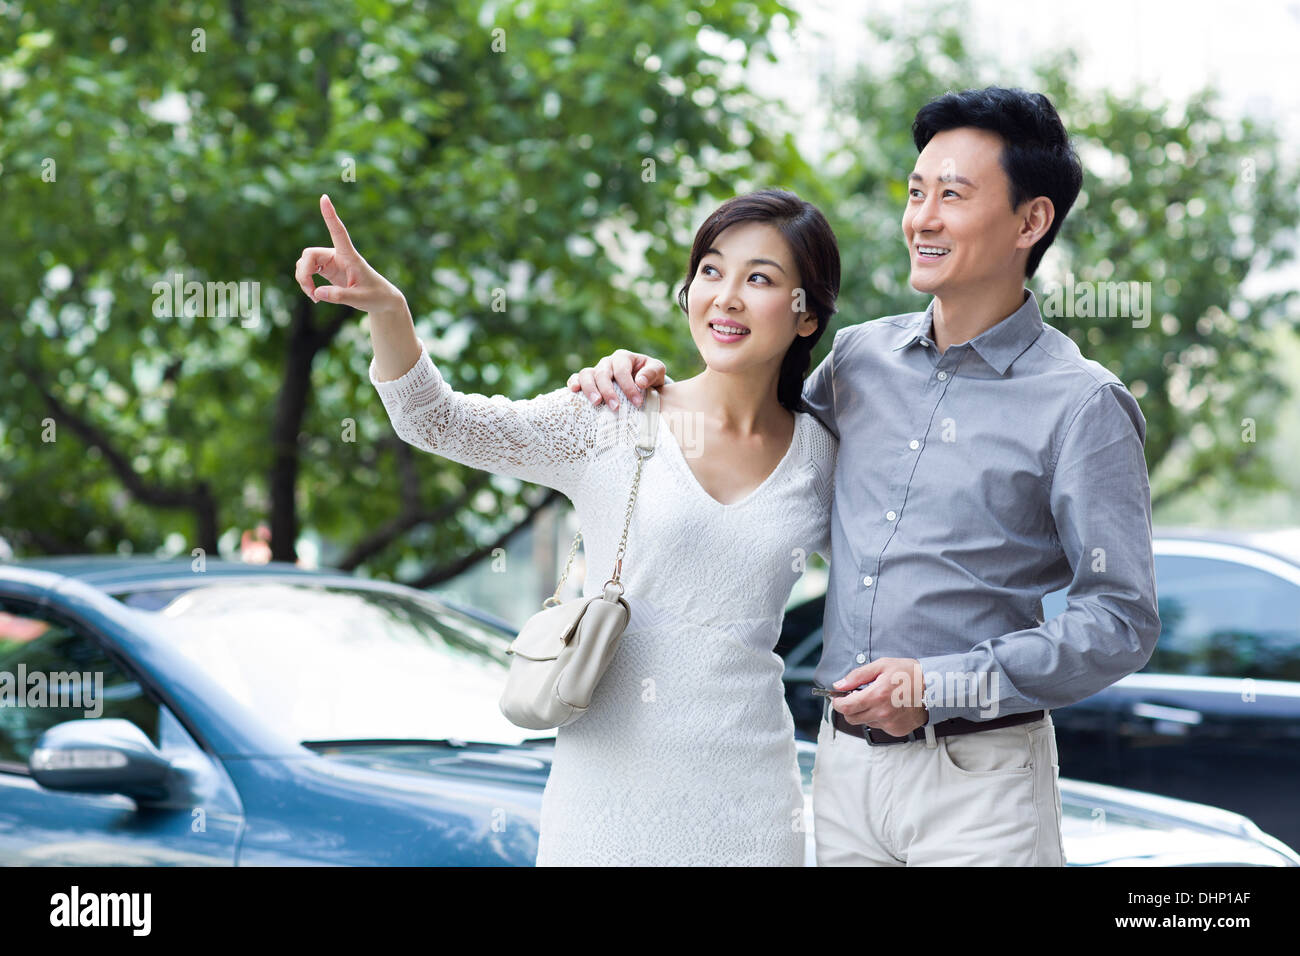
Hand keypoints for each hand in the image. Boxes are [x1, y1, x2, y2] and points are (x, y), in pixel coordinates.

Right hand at [294, 194, 405, 314]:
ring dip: (303, 280)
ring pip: (305, 262)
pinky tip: (315, 296)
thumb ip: (340, 296)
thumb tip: (317, 293)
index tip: (324, 197)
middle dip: (303, 273)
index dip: (330, 216)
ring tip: (315, 298)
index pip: (339, 232)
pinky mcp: (327, 270)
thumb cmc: (376, 296)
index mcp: (350, 257)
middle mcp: (338, 255)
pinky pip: (307, 271)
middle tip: (312, 294)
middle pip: (309, 254)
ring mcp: (331, 262)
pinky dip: (306, 283)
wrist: (381, 300)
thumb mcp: (361, 299)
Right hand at [565, 349, 667, 409]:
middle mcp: (607, 362)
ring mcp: (596, 371)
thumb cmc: (649, 377)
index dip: (628, 386)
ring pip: (587, 374)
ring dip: (590, 388)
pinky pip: (576, 378)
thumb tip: (640, 381)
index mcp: (623, 358)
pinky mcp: (588, 380)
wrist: (642, 383)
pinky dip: (573, 382)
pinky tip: (574, 391)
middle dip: (608, 391)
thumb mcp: (657, 371)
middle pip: (602, 373)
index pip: (622, 370)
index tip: (637, 403)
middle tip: (615, 407)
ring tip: (596, 403)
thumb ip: (652, 373)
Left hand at [831, 657, 928, 736]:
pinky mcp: (897, 730)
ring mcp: (890, 724)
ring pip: (865, 722)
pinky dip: (878, 718)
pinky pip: (879, 726)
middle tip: (857, 696)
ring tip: (878, 699)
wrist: (934, 688)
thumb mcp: (882, 665)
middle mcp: (882, 713)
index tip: (838, 697)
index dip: (837, 702)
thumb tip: (839, 685)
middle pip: (851, 718)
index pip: (845, 707)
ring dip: (865, 712)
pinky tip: (888, 707)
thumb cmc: (909, 674)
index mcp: (876, 696)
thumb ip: (857, 676)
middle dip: (849, 708)